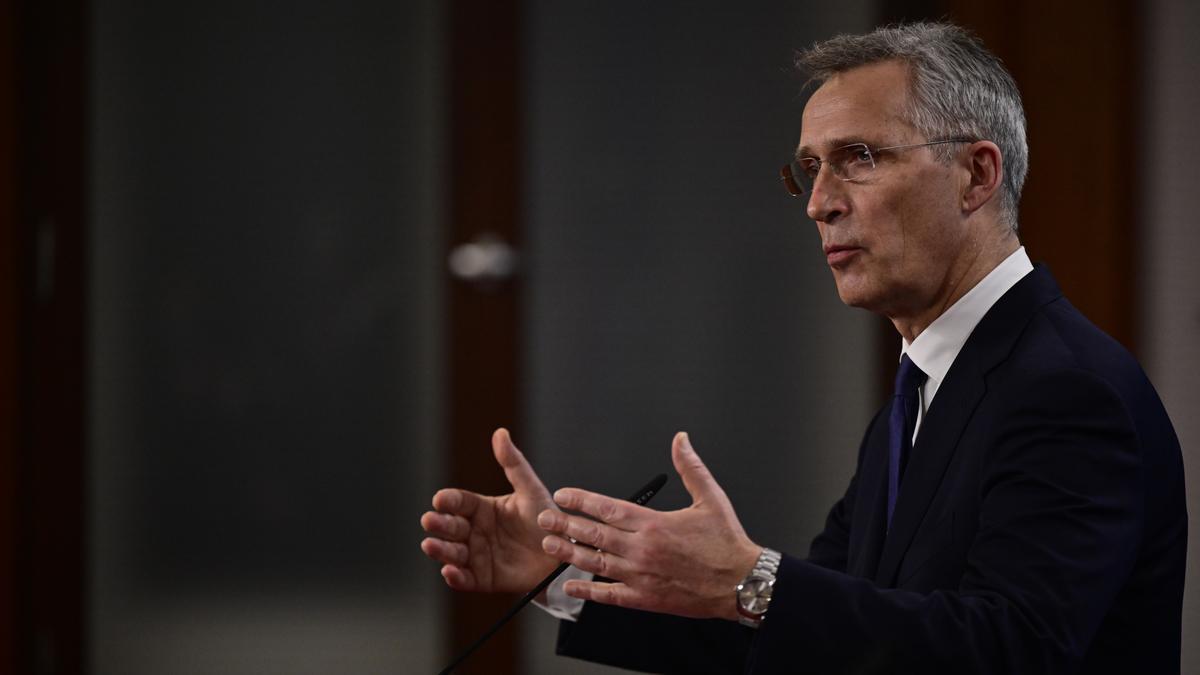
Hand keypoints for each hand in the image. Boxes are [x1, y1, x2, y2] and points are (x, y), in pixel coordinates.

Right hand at [420, 428, 559, 592]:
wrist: (562, 555)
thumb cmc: (546, 520)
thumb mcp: (531, 490)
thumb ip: (514, 464)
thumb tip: (500, 432)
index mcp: (481, 508)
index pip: (460, 502)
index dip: (449, 501)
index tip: (440, 499)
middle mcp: (474, 531)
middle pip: (450, 526)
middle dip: (439, 524)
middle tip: (429, 520)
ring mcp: (477, 555)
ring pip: (452, 552)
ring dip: (440, 549)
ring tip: (430, 545)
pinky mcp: (483, 578)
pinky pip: (465, 579)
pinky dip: (455, 577)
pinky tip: (449, 571)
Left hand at [536, 432, 761, 620]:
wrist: (741, 584)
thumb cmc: (727, 542)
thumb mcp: (711, 498)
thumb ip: (691, 468)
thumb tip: (681, 439)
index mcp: (654, 523)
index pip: (607, 508)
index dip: (581, 500)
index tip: (562, 495)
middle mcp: (642, 548)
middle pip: (594, 534)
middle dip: (565, 524)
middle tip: (543, 518)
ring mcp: (641, 575)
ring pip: (596, 562)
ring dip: (569, 553)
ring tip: (549, 545)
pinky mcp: (645, 598)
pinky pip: (609, 594)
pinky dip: (587, 591)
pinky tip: (570, 585)